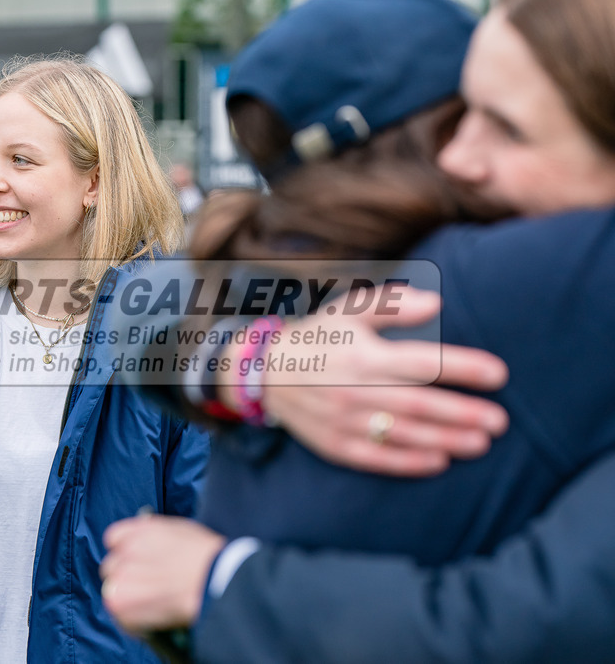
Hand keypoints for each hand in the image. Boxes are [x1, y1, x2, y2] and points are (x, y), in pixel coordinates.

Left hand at [100, 515, 225, 632]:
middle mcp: (123, 551)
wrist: (214, 578)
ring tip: (153, 606)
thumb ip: (153, 535)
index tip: (137, 563)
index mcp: (136, 531)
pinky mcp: (120, 603)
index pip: (114, 540)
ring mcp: (120, 577)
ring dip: (128, 600)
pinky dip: (135, 623)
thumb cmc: (205, 556)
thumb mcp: (177, 530)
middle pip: (110, 567)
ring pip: (112, 591)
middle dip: (125, 577)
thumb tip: (146, 544)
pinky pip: (120, 616)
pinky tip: (154, 619)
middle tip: (147, 588)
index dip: (127, 553)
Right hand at [260, 287, 508, 476]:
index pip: (421, 362)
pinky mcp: (333, 444)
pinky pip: (375, 457)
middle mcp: (352, 388)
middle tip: (500, 421)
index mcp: (362, 353)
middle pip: (417, 404)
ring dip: (445, 440)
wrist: (265, 372)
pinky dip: (408, 462)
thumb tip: (437, 303)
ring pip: (401, 433)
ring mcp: (341, 419)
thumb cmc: (319, 337)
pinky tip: (438, 461)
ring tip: (480, 442)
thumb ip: (394, 304)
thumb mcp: (350, 309)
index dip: (462, 368)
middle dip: (462, 413)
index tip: (498, 374)